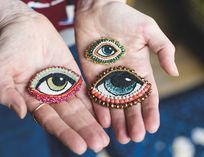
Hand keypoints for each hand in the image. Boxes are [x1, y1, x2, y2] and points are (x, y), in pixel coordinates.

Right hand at [0, 13, 108, 153]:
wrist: (24, 25)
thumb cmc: (9, 46)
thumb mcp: (0, 68)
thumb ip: (6, 92)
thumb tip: (19, 113)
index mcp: (32, 99)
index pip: (51, 121)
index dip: (66, 133)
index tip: (80, 146)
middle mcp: (49, 97)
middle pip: (69, 117)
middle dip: (84, 131)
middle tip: (100, 144)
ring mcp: (63, 86)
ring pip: (80, 107)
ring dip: (92, 121)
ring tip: (105, 135)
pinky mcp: (72, 74)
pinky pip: (85, 89)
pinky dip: (95, 101)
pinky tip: (105, 112)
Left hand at [75, 0, 178, 142]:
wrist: (97, 9)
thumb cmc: (124, 17)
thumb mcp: (149, 31)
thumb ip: (163, 50)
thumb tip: (174, 72)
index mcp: (139, 68)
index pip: (147, 94)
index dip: (151, 111)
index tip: (152, 127)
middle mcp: (123, 76)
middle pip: (130, 103)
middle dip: (133, 121)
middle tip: (134, 137)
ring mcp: (106, 76)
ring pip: (113, 103)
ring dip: (118, 120)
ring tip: (121, 137)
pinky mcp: (90, 74)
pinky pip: (95, 95)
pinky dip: (99, 108)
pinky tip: (104, 122)